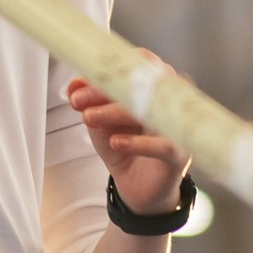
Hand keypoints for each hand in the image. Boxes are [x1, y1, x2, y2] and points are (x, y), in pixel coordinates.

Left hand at [69, 83, 190, 217]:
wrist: (137, 187)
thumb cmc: (125, 144)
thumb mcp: (100, 120)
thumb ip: (89, 101)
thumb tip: (73, 86)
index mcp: (154, 86)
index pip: (137, 65)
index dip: (107, 70)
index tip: (77, 85)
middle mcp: (171, 102)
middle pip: (143, 84)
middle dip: (105, 90)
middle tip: (78, 100)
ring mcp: (178, 127)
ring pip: (151, 111)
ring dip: (116, 112)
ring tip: (89, 118)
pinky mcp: (179, 154)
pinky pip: (163, 145)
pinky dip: (138, 143)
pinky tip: (116, 142)